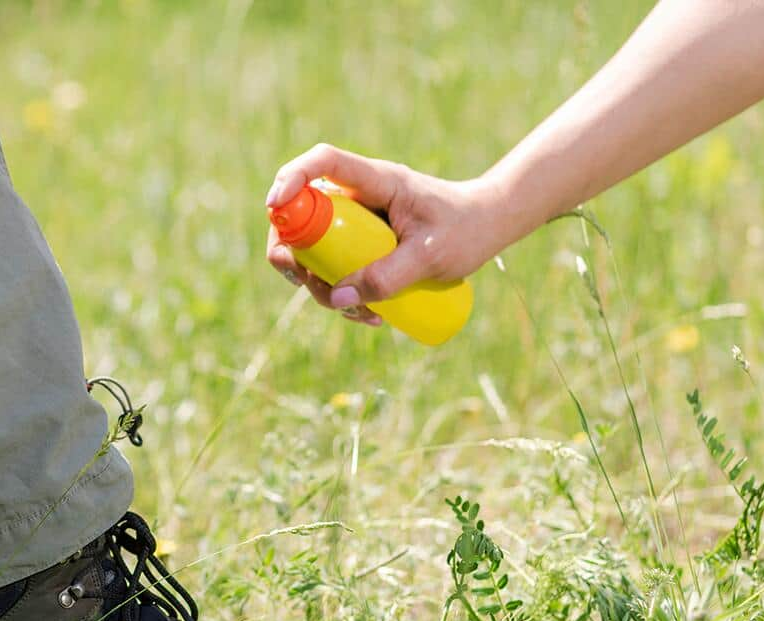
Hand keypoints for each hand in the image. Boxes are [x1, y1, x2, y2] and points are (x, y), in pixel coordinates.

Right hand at [264, 144, 512, 323]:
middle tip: (302, 280)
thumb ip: (387, 276)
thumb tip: (339, 298)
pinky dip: (340, 294)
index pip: (323, 162)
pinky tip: (371, 314)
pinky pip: (333, 268)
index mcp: (375, 181)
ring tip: (363, 313)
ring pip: (312, 248)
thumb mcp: (431, 257)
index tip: (275, 206)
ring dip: (319, 284)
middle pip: (300, 212)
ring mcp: (355, 221)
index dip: (292, 178)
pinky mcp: (360, 243)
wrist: (489, 226)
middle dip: (290, 250)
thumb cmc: (466, 229)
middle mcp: (357, 197)